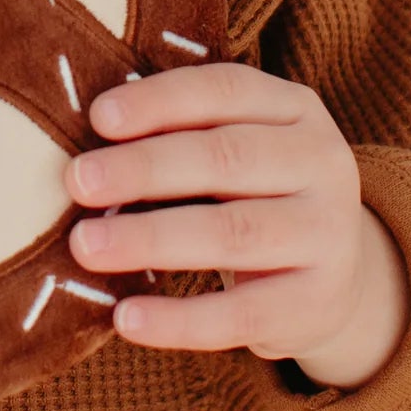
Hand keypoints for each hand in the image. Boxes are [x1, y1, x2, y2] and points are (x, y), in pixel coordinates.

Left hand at [63, 64, 407, 388]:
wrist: (332, 281)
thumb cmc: (254, 197)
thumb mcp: (234, 153)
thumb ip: (178, 137)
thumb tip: (87, 150)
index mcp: (295, 110)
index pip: (226, 90)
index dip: (160, 101)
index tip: (98, 117)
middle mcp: (323, 163)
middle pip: (226, 158)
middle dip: (144, 168)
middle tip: (77, 181)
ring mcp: (329, 235)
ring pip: (233, 232)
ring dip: (151, 239)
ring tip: (86, 245)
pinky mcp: (317, 303)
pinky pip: (241, 314)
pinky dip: (179, 319)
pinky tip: (126, 319)